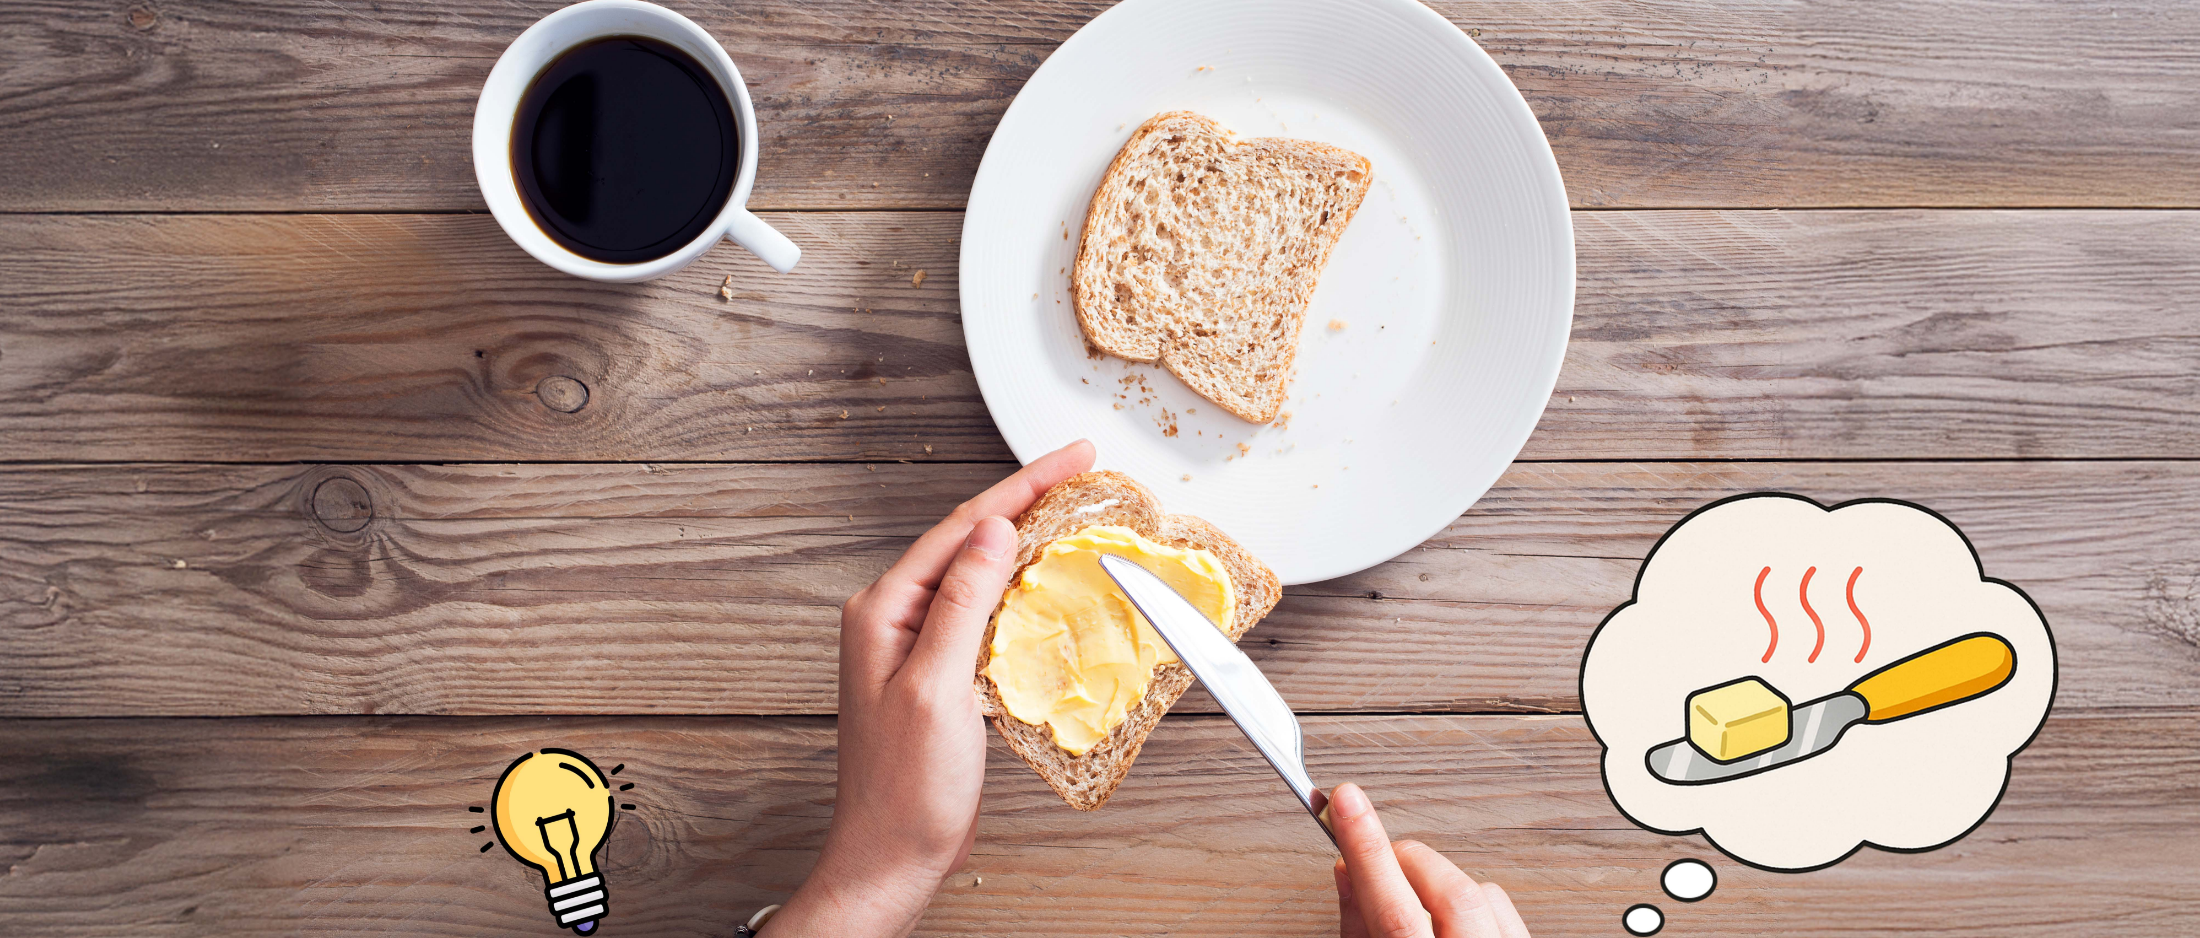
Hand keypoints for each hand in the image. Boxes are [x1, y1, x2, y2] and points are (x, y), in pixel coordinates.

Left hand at [767, 440, 1095, 936]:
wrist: (891, 856)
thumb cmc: (904, 790)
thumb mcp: (938, 688)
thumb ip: (963, 604)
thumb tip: (993, 533)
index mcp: (883, 611)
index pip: (962, 527)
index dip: (1022, 486)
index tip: (1072, 458)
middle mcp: (894, 618)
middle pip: (971, 539)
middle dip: (1028, 501)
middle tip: (1084, 471)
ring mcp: (916, 645)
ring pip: (980, 572)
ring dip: (1028, 541)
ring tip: (1075, 510)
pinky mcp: (940, 672)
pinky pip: (985, 613)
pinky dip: (1022, 590)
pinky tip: (1048, 582)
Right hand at [1328, 783, 1530, 937]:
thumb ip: (1359, 926)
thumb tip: (1349, 869)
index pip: (1395, 910)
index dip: (1368, 850)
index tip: (1346, 801)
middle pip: (1451, 890)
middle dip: (1406, 862)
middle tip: (1374, 862)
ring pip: (1483, 891)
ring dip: (1439, 885)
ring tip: (1410, 906)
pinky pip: (1504, 907)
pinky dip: (1472, 901)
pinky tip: (1446, 920)